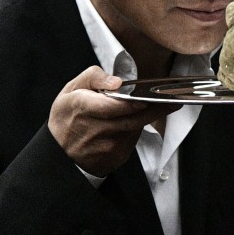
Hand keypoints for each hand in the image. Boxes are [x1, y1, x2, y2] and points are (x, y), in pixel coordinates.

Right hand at [48, 66, 179, 176]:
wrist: (60, 153)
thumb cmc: (67, 116)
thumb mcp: (71, 90)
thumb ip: (94, 77)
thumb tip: (117, 81)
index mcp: (82, 108)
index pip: (114, 106)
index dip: (133, 103)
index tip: (150, 97)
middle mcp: (95, 129)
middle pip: (133, 119)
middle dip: (155, 109)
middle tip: (172, 101)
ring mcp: (106, 146)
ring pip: (135, 128)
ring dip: (147, 118)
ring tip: (161, 106)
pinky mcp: (115, 157)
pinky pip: (133, 140)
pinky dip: (135, 130)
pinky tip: (133, 122)